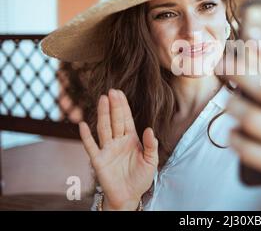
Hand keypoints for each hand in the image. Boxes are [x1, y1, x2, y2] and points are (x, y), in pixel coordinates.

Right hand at [78, 89, 157, 209]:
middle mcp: (118, 141)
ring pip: (104, 128)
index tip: (119, 92)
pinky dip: (86, 136)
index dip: (123, 106)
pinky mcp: (98, 160)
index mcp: (131, 139)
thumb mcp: (151, 161)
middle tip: (112, 91)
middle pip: (115, 120)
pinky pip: (91, 147)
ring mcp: (107, 149)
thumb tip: (149, 129)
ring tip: (102, 100)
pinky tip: (83, 125)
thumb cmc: (141, 177)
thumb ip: (151, 145)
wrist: (129, 196)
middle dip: (114, 106)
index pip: (126, 119)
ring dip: (103, 115)